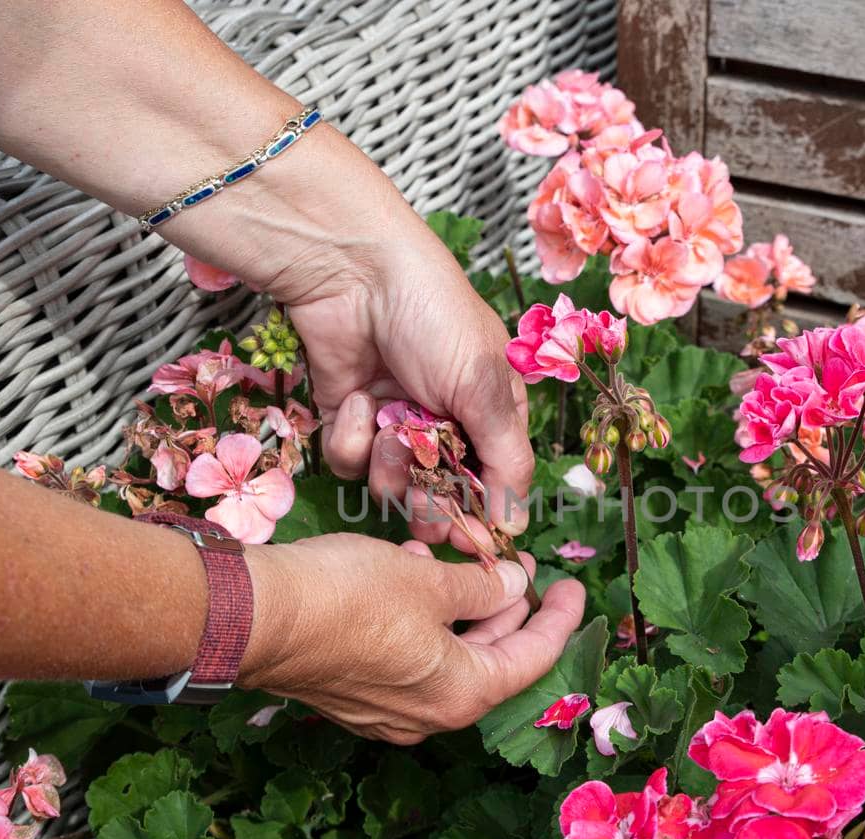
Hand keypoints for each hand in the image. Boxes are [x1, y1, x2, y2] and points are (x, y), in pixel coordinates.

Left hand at [176, 122, 534, 536]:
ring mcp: (395, 421)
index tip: (471, 541)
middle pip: (441, 495)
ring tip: (389, 431)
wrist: (353, 271)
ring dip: (389, 466)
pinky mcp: (349, 418)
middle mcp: (446, 422)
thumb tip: (515, 525)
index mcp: (492, 412)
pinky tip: (358, 401)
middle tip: (423, 504)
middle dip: (431, 502)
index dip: (482, 515)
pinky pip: (350, 461)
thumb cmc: (434, 315)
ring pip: (391, 485)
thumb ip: (506, 461)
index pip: (495, 483)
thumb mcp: (485, 388)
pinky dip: (353, 438)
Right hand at [240, 534, 584, 743]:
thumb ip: (481, 586)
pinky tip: (411, 574)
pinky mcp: (353, 695)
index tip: (572, 586)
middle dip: (508, 609)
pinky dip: (422, 620)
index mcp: (462, 694)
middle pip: (491, 660)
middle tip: (516, 565)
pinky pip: (407, 658)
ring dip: (460, 608)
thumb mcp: (428, 580)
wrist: (254, 618)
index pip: (533, 658)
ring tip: (457, 558)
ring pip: (446, 656)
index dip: (559, 618)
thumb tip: (513, 586)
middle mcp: (428, 714)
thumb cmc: (348, 597)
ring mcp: (387, 711)